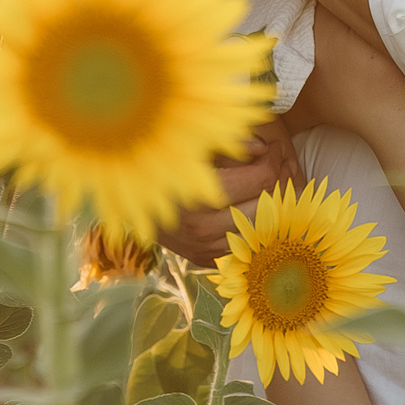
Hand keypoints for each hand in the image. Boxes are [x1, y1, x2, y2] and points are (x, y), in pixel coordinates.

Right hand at [156, 117, 303, 266]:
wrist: (125, 201)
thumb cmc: (159, 164)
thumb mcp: (189, 145)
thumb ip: (229, 144)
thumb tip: (263, 150)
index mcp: (201, 194)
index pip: (261, 179)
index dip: (274, 161)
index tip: (272, 150)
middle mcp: (204, 227)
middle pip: (268, 207)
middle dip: (279, 184)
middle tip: (278, 167)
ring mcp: (205, 248)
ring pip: (261, 230)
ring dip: (271, 209)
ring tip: (269, 188)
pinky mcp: (204, 260)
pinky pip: (243, 246)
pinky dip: (253, 229)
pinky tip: (251, 211)